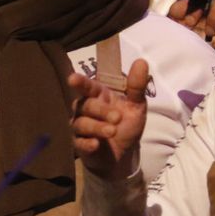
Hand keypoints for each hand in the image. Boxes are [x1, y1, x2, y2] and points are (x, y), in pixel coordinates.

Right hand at [67, 57, 150, 179]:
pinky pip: (78, 142)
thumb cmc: (126, 126)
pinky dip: (87, 143)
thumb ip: (136, 86)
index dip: (80, 82)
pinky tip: (95, 144)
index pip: (87, 86)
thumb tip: (141, 61)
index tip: (73, 79)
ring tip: (112, 132)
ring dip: (96, 127)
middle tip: (117, 118)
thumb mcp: (136, 106)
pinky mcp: (79, 145)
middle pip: (85, 105)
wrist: (123, 155)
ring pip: (81, 123)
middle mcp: (85, 109)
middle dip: (101, 110)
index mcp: (98, 97)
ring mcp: (80, 127)